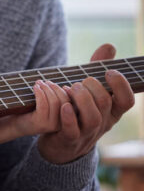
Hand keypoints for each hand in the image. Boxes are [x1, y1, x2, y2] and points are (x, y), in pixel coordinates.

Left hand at [13, 80, 68, 136]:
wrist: (14, 123)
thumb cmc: (30, 111)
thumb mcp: (47, 105)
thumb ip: (57, 99)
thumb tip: (66, 87)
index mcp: (65, 120)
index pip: (71, 102)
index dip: (64, 90)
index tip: (54, 83)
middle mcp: (61, 124)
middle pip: (64, 101)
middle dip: (54, 88)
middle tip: (45, 82)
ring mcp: (51, 125)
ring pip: (54, 102)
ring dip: (46, 89)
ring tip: (38, 83)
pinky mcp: (41, 123)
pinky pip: (43, 104)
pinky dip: (40, 93)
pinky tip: (35, 88)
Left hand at [38, 43, 135, 163]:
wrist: (62, 145)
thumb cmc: (78, 111)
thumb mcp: (90, 91)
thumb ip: (98, 69)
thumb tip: (109, 46)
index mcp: (111, 111)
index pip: (127, 100)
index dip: (121, 85)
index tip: (109, 72)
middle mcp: (103, 122)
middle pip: (106, 103)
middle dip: (94, 87)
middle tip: (81, 81)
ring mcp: (86, 133)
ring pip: (93, 118)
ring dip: (81, 99)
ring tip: (70, 89)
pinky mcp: (68, 139)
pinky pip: (72, 130)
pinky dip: (69, 117)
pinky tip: (64, 105)